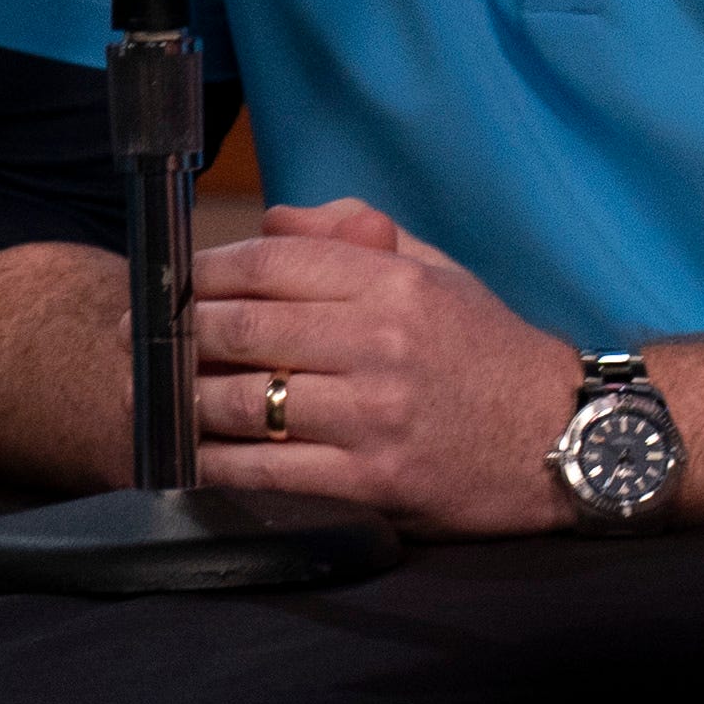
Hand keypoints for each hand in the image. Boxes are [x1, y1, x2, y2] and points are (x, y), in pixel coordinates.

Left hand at [189, 200, 587, 539]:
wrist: (560, 436)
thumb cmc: (488, 353)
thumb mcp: (438, 275)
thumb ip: (356, 240)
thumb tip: (271, 222)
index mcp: (397, 285)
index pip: (270, 263)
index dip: (203, 271)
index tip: (172, 283)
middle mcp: (382, 344)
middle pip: (237, 328)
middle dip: (176, 332)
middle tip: (142, 339)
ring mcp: (372, 416)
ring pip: (234, 404)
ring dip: (183, 402)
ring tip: (164, 398)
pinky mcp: (367, 481)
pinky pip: (258, 471)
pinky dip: (211, 463)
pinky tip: (196, 454)